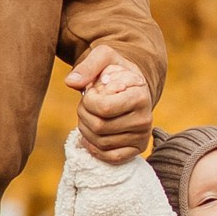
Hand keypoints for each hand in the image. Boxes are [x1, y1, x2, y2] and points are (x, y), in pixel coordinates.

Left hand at [68, 45, 153, 167]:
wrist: (131, 85)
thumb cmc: (115, 71)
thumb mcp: (104, 57)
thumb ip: (88, 66)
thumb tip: (71, 82)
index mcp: (140, 94)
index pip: (103, 108)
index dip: (88, 100)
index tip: (92, 90)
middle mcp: (145, 118)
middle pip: (99, 126)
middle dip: (83, 114)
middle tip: (86, 103)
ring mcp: (142, 135)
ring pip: (100, 142)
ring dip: (85, 129)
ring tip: (90, 114)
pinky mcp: (137, 148)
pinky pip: (110, 158)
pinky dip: (94, 148)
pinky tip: (91, 135)